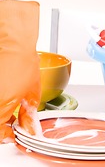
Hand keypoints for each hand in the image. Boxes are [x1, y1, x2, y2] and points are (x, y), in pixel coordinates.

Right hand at [0, 0, 40, 142]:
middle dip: (3, 123)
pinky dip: (0, 99)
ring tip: (9, 100)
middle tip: (13, 117)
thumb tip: (29, 128)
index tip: (14, 132)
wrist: (11, 39)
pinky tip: (4, 91)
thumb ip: (29, 114)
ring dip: (1, 111)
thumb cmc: (21, 58)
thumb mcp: (32, 91)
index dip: (8, 135)